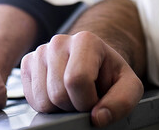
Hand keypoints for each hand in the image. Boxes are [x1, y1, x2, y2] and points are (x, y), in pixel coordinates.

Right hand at [20, 32, 143, 126]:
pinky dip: (47, 105)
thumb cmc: (110, 74)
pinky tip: (60, 94)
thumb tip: (97, 118)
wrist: (96, 64)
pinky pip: (31, 99)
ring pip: (43, 100)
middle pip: (58, 93)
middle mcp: (59, 42)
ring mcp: (41, 51)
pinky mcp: (28, 63)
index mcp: (86, 40)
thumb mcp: (130, 87)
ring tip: (73, 96)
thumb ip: (122, 102)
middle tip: (86, 98)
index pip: (76, 80)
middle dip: (74, 106)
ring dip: (60, 108)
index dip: (87, 101)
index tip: (97, 100)